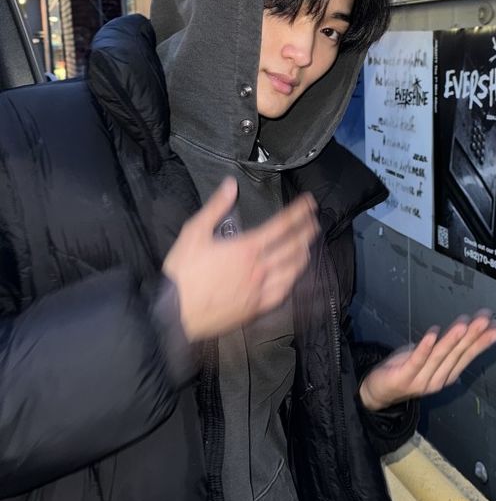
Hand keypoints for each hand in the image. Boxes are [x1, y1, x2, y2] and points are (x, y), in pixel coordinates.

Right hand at [163, 177, 318, 341]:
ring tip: (309, 245)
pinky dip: (293, 281)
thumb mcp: (193, 233)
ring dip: (303, 255)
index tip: (309, 203)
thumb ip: (215, 207)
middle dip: (307, 231)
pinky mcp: (256, 309)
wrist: (175, 315)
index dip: (299, 212)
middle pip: (292, 247)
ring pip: (292, 270)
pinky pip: (282, 293)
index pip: (281, 225)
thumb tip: (230, 185)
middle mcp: (259, 268)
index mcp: (246, 248)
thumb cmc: (183, 274)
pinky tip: (294, 277)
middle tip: (316, 221)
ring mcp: (260, 290)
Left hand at [358, 311, 495, 411]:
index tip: (495, 326)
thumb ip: (447, 349)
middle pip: (458, 353)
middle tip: (486, 318)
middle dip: (473, 335)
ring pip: (441, 355)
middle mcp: (439, 378)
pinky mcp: (405, 376)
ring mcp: (422, 379)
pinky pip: (417, 360)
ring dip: (453, 338)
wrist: (378, 390)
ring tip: (465, 323)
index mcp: (447, 374)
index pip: (468, 355)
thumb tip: (468, 334)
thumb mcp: (429, 357)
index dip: (482, 340)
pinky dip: (425, 347)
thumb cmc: (406, 369)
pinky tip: (433, 332)